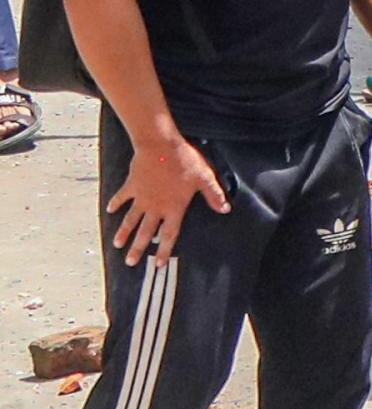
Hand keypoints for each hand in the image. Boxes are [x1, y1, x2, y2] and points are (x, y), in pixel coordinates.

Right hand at [109, 125, 226, 260]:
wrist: (160, 146)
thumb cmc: (184, 161)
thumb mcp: (205, 178)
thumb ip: (214, 195)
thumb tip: (224, 209)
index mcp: (174, 207)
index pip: (169, 234)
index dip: (164, 250)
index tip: (157, 263)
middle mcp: (155, 206)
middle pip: (146, 232)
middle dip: (138, 248)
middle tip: (130, 262)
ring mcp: (141, 197)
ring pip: (130, 220)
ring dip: (123, 233)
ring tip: (117, 245)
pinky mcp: (132, 185)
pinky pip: (122, 197)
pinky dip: (115, 204)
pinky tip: (110, 211)